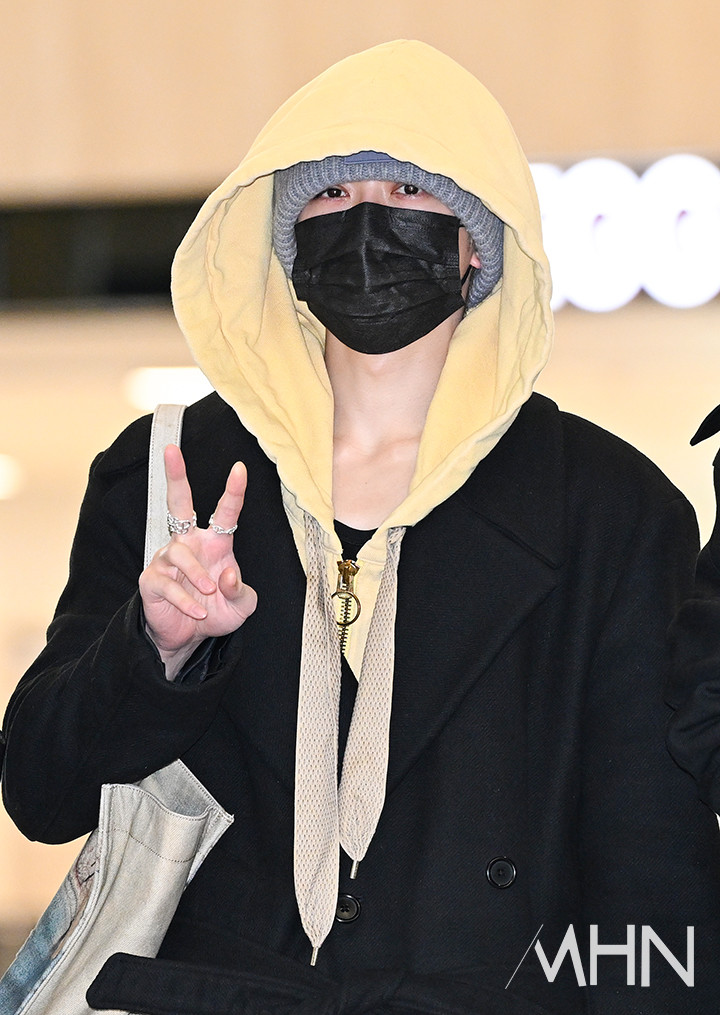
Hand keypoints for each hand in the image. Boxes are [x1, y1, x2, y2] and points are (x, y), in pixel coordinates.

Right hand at [139, 445, 256, 676]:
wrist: (189, 638)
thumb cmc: (217, 612)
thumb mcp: (242, 606)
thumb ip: (242, 591)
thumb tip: (227, 575)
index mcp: (215, 542)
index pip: (224, 512)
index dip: (233, 491)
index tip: (240, 467)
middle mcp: (189, 543)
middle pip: (178, 502)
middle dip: (176, 476)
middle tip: (171, 450)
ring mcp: (167, 559)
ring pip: (180, 554)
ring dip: (198, 575)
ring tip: (209, 594)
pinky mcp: (152, 580)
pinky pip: (168, 584)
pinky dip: (186, 599)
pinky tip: (197, 612)